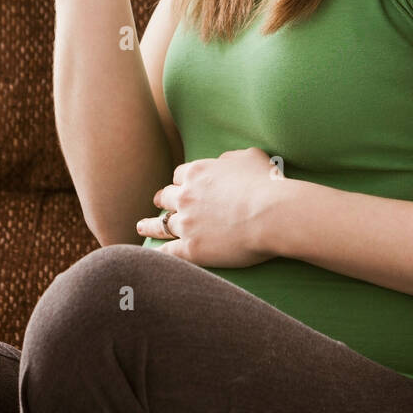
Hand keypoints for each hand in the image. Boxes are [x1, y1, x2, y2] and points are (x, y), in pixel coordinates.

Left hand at [136, 147, 282, 266]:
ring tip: (142, 226)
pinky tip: (151, 256)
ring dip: (150, 224)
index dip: (181, 181)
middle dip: (162, 199)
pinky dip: (158, 253)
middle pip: (166, 197)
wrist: (271, 214)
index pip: (180, 175)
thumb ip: (229, 158)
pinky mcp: (192, 248)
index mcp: (197, 173)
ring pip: (161, 223)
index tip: (180, 185)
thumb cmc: (266, 183)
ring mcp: (186, 223)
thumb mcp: (249, 156)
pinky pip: (168, 252)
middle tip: (158, 202)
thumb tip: (222, 163)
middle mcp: (186, 196)